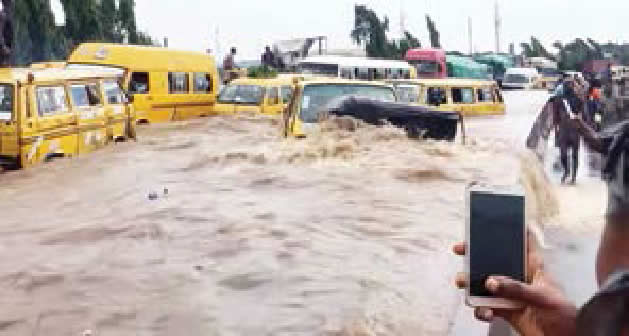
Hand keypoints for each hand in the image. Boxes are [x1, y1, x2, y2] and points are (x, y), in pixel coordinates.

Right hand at [453, 233, 577, 335]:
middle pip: (495, 261)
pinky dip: (481, 310)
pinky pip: (486, 307)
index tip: (493, 222)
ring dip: (472, 285)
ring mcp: (511, 294)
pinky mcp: (505, 310)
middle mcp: (520, 278)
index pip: (523, 243)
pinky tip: (484, 312)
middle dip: (477, 255)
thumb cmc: (564, 316)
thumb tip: (491, 282)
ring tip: (464, 284)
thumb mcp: (542, 298)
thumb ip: (516, 289)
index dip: (511, 230)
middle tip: (462, 250)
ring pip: (486, 284)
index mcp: (534, 268)